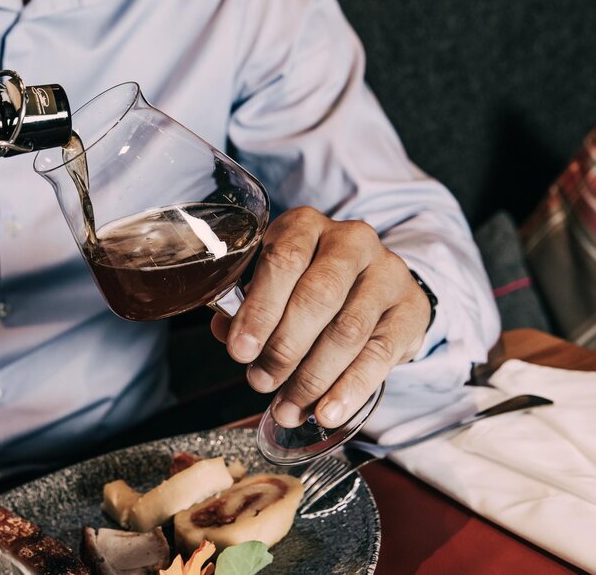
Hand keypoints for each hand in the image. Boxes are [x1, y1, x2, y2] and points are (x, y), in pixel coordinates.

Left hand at [210, 206, 430, 427]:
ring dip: (313, 377)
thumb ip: (246, 304)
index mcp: (306, 226)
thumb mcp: (273, 281)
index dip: (259, 310)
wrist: (374, 282)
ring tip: (287, 408)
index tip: (239, 351)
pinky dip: (350, 389)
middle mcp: (352, 241)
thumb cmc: (308, 281)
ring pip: (348, 330)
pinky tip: (328, 412)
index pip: (283, 261)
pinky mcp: (412, 310)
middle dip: (284, 347)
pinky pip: (380, 355)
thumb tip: (226, 332)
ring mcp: (388, 274)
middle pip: (318, 296)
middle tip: (259, 382)